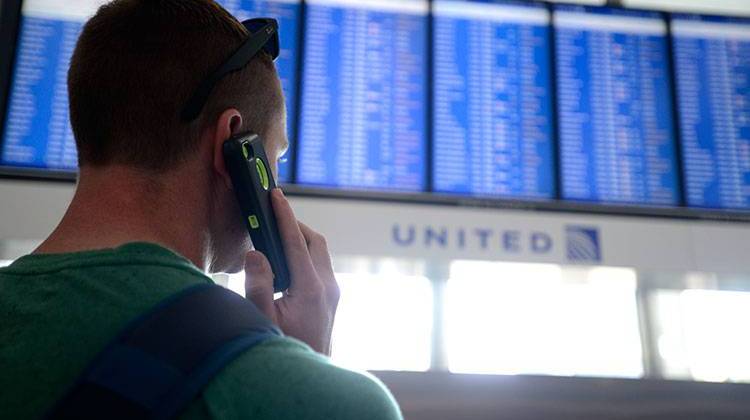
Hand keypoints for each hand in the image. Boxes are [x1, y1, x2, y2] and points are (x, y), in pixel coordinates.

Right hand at [244, 188, 339, 354]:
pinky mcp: (331, 299)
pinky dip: (305, 254)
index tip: (276, 196)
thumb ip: (258, 284)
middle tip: (274, 215)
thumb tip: (255, 253)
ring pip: (320, 253)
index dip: (284, 216)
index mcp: (311, 288)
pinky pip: (320, 265)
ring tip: (276, 235)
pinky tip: (286, 261)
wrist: (307, 376)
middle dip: (296, 224)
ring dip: (301, 239)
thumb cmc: (284, 348)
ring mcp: (333, 293)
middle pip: (315, 241)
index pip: (297, 241)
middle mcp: (327, 287)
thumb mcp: (263, 319)